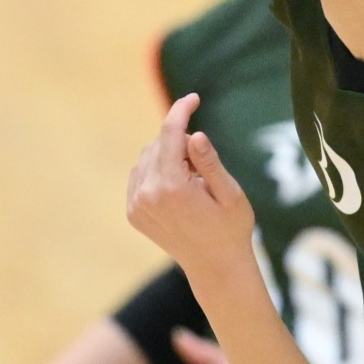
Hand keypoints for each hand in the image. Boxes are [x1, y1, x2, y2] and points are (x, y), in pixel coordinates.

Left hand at [126, 94, 257, 288]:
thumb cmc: (230, 228)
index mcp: (172, 187)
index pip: (171, 134)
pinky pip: (140, 175)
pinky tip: (177, 186)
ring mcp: (136, 205)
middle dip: (181, 141)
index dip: (181, 111)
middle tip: (205, 166)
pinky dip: (156, 170)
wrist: (214, 266)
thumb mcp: (230, 193)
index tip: (193, 98)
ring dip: (168, 155)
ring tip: (193, 181)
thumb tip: (194, 135)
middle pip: (159, 143)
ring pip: (147, 157)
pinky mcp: (133, 212)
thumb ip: (210, 162)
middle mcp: (147, 195)